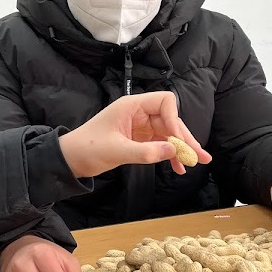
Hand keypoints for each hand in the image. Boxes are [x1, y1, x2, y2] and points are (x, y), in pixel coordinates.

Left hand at [58, 92, 211, 177]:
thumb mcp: (116, 151)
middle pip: (170, 120)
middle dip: (185, 138)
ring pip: (168, 134)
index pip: (164, 102)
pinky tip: (178, 168)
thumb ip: (145, 152)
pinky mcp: (139, 140)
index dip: (174, 120)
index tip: (177, 142)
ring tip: (197, 164)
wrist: (70, 160)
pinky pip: (160, 145)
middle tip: (201, 156)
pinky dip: (169, 155)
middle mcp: (139, 113)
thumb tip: (173, 152)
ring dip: (182, 148)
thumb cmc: (87, 149)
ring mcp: (140, 127)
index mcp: (132, 106)